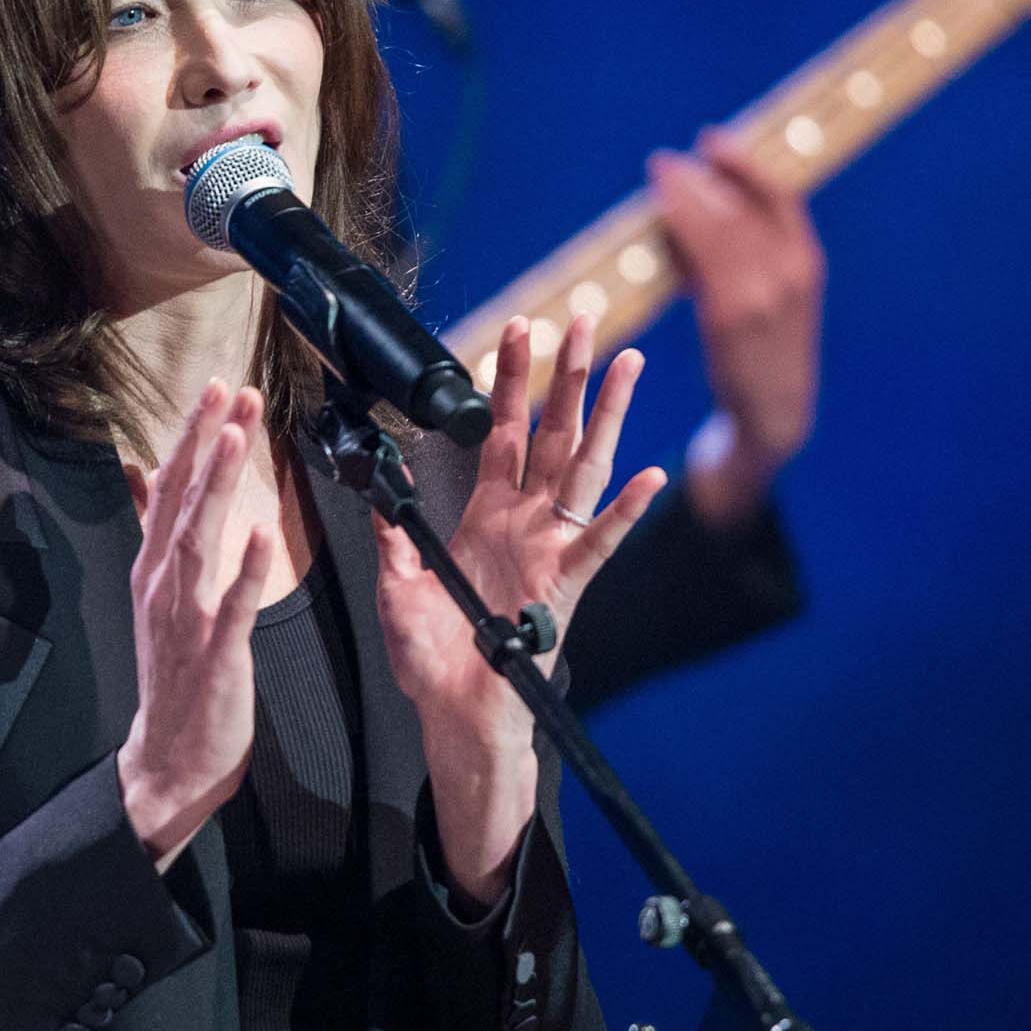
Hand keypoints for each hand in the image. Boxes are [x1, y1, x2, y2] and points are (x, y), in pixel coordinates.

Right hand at [117, 381, 276, 867]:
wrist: (168, 759)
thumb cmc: (174, 676)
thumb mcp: (158, 596)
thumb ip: (157, 534)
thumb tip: (146, 476)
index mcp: (153, 569)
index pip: (172, 488)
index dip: (194, 437)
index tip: (217, 388)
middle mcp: (162, 585)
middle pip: (183, 500)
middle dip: (207, 443)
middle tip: (231, 390)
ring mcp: (185, 619)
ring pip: (199, 540)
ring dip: (218, 488)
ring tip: (237, 438)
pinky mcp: (214, 655)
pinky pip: (232, 607)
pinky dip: (246, 570)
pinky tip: (263, 534)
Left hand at [373, 314, 666, 899]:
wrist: (455, 714)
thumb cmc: (432, 660)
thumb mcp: (396, 586)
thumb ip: (392, 535)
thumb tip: (379, 489)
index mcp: (485, 515)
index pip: (501, 431)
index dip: (510, 382)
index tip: (518, 330)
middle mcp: (525, 522)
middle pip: (552, 433)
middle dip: (569, 374)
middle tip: (584, 316)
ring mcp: (550, 549)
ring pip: (584, 467)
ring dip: (607, 415)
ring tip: (630, 362)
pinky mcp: (566, 586)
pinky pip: (600, 542)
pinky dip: (626, 510)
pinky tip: (651, 477)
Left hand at [650, 129, 823, 527]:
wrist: (775, 415)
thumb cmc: (766, 353)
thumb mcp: (778, 299)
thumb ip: (755, 258)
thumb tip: (702, 212)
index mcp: (807, 263)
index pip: (778, 195)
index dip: (744, 163)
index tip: (712, 141)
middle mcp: (790, 272)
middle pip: (741, 205)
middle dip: (701, 177)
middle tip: (662, 163)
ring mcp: (761, 294)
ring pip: (717, 227)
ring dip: (683, 198)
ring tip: (655, 180)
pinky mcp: (729, 316)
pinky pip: (700, 260)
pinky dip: (680, 233)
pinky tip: (660, 222)